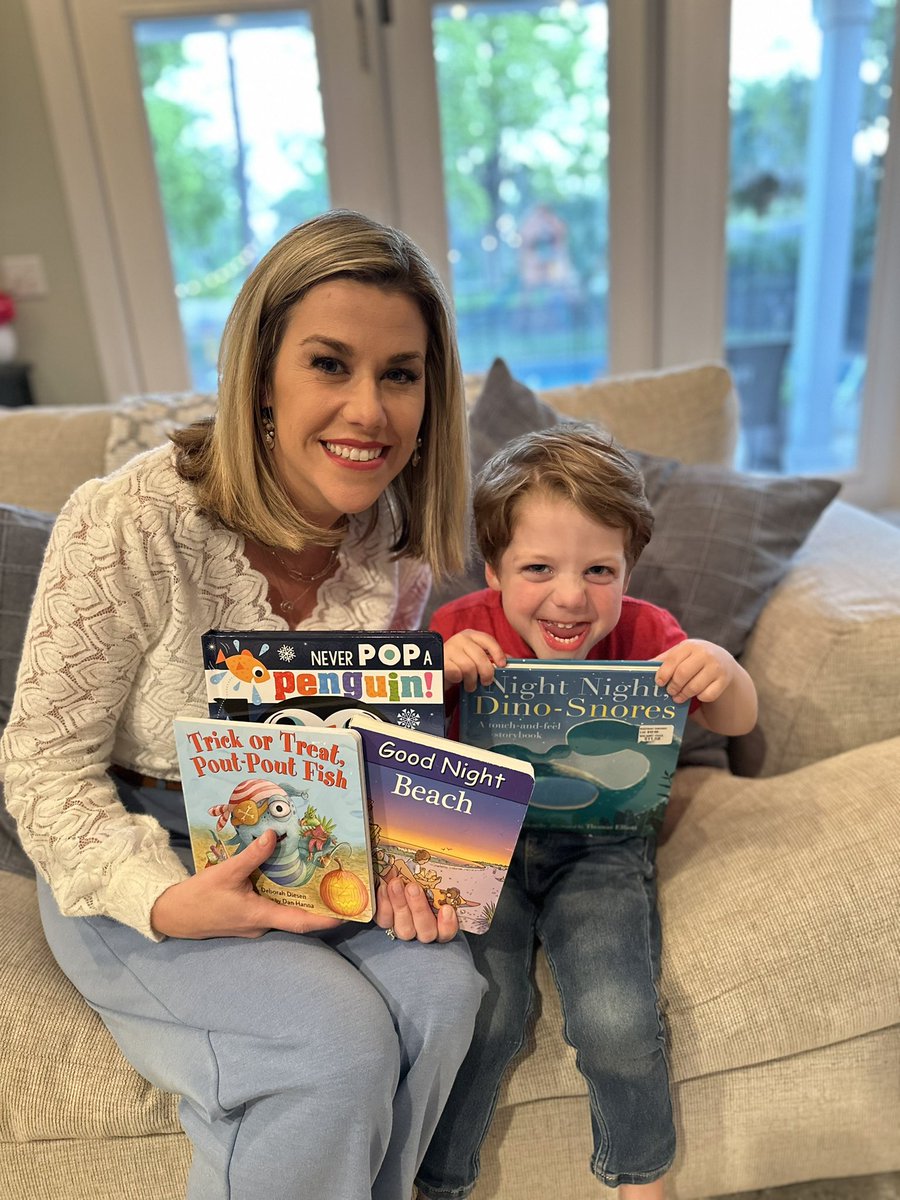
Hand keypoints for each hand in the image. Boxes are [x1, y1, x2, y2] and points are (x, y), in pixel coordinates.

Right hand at [150, 829, 343, 939]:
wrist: (171, 915)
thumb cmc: (199, 897)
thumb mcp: (226, 871)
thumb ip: (252, 855)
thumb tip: (274, 835)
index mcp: (260, 916)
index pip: (301, 922)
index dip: (326, 918)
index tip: (347, 911)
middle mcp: (261, 924)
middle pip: (296, 914)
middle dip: (316, 899)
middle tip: (336, 880)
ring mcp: (253, 923)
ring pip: (282, 908)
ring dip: (297, 894)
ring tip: (318, 872)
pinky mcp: (245, 917)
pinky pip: (269, 905)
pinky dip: (280, 892)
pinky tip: (284, 873)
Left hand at [374, 868, 459, 942]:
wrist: (396, 875)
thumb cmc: (420, 875)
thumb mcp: (432, 875)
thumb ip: (437, 873)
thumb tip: (445, 851)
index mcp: (441, 922)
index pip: (447, 932)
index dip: (447, 925)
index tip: (447, 909)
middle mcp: (423, 929)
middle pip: (426, 931)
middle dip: (419, 909)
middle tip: (413, 887)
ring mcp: (405, 928)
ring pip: (405, 928)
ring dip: (400, 904)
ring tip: (396, 884)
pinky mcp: (387, 922)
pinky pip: (385, 921)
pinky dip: (384, 905)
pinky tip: (383, 888)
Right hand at [442, 630, 506, 691]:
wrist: (437, 668)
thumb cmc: (460, 663)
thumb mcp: (476, 657)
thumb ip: (492, 657)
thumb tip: (511, 661)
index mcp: (471, 635)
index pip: (487, 640)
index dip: (497, 652)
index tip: (502, 665)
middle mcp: (460, 639)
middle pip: (480, 657)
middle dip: (486, 673)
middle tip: (487, 682)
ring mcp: (449, 649)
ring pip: (468, 667)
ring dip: (472, 681)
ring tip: (471, 685)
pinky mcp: (441, 661)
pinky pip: (456, 673)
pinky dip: (460, 679)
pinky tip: (458, 681)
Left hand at [654, 639, 757, 735]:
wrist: (722, 661)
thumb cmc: (693, 659)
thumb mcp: (680, 654)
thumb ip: (663, 660)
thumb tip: (642, 667)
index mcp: (690, 645)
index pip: (672, 660)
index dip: (663, 674)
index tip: (659, 683)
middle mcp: (705, 654)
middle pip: (682, 674)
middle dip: (673, 686)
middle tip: (669, 692)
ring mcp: (716, 667)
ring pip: (695, 687)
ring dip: (683, 695)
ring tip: (678, 697)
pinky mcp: (724, 680)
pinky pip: (708, 695)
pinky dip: (700, 697)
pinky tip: (697, 695)